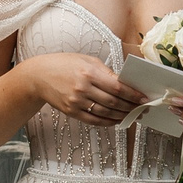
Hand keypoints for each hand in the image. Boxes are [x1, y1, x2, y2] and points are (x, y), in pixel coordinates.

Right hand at [24, 53, 147, 127]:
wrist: (38, 76)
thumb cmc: (64, 64)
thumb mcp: (86, 60)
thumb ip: (106, 72)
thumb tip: (124, 83)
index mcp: (89, 72)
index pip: (117, 87)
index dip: (133, 94)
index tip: (143, 98)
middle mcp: (83, 88)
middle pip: (113, 101)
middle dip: (130, 106)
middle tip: (142, 109)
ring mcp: (76, 101)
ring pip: (105, 112)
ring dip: (121, 115)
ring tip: (132, 115)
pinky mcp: (71, 111)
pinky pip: (93, 120)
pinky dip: (107, 121)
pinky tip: (116, 120)